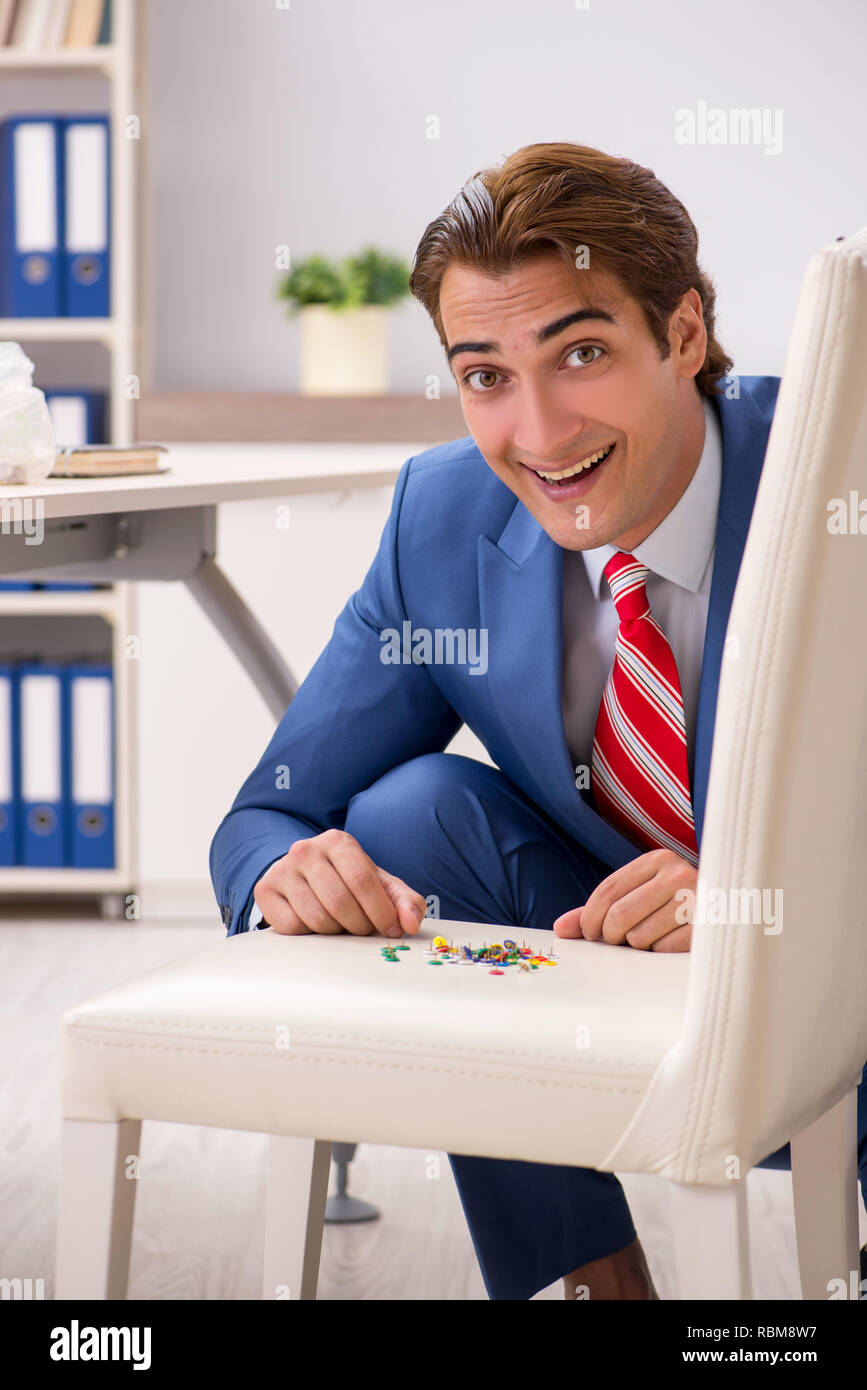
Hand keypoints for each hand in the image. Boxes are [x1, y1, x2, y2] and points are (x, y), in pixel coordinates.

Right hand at [253, 829, 426, 937]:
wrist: (303, 876)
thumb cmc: (346, 881)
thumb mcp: (379, 885)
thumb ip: (404, 902)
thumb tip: (412, 924)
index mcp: (338, 841)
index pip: (363, 881)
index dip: (381, 912)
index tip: (392, 930)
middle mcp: (306, 850)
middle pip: (340, 902)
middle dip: (360, 925)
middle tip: (364, 929)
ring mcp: (283, 869)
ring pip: (317, 918)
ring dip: (336, 931)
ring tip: (340, 924)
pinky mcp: (265, 890)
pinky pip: (293, 926)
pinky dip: (310, 934)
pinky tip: (316, 923)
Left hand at [552, 849, 695, 951]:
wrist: (730, 910)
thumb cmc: (674, 906)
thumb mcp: (639, 895)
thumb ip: (600, 909)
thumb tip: (561, 928)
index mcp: (659, 860)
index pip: (608, 891)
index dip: (589, 917)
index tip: (588, 933)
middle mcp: (679, 874)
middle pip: (619, 915)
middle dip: (610, 935)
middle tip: (617, 940)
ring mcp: (697, 901)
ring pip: (639, 937)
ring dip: (638, 944)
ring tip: (652, 936)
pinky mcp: (707, 929)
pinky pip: (662, 950)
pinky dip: (659, 953)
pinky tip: (671, 942)